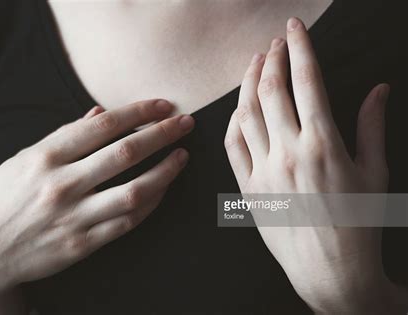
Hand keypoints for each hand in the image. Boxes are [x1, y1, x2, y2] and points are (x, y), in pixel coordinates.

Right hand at [0, 99, 193, 305]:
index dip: (138, 112)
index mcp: (45, 157)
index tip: (162, 106)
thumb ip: (63, 137)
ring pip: (135, 190)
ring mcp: (74, 216)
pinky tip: (163, 189)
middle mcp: (61, 184)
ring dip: (165, 171)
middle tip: (185, 123)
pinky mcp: (83, 243)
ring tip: (182, 156)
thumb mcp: (23, 160)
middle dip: (162, 134)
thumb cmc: (3, 201)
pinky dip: (151, 204)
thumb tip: (100, 114)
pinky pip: (128, 222)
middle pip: (125, 153)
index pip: (103, 126)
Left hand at [225, 17, 401, 313]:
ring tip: (254, 63)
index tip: (294, 27)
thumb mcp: (375, 172)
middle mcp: (288, 152)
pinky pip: (232, 145)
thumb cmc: (360, 224)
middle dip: (271, 58)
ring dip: (248, 82)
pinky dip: (234, 119)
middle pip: (270, 90)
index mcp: (323, 144)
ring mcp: (263, 171)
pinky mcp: (248, 188)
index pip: (306, 80)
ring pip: (246, 113)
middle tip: (275, 42)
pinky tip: (240, 106)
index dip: (299, 47)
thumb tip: (378, 89)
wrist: (331, 272)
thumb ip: (372, 126)